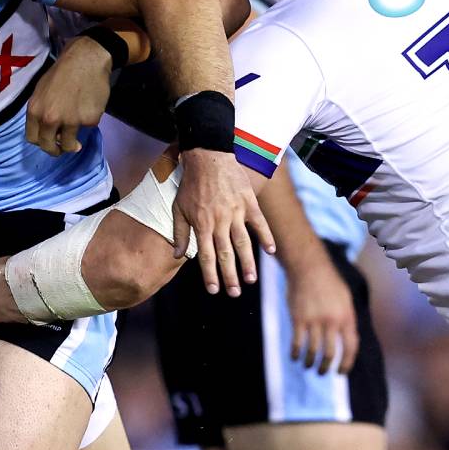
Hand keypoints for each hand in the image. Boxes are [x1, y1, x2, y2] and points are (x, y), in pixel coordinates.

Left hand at [26, 34, 112, 155]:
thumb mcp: (41, 91)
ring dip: (73, 145)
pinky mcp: (89, 120)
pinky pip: (87, 127)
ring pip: (69, 145)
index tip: (48, 142)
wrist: (86, 59)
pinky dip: (87, 121)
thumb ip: (41, 112)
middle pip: (48, 147)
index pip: (32, 139)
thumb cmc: (61, 72)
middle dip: (55, 151)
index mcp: (35, 111)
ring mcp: (70, 121)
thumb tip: (49, 130)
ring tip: (77, 141)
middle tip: (62, 148)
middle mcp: (50, 119)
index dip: (41, 143)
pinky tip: (88, 108)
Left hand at [173, 147, 274, 296]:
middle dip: (230, 276)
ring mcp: (236, 212)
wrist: (208, 156)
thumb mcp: (178, 208)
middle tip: (234, 293)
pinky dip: (266, 237)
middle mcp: (219, 221)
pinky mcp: (249, 202)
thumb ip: (179, 233)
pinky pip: (259, 223)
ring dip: (247, 263)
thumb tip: (177, 256)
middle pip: (225, 254)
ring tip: (250, 280)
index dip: (210, 274)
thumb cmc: (191, 184)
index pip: (206, 256)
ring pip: (243, 243)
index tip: (214, 290)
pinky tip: (271, 252)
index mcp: (202, 224)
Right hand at [285, 246, 357, 374]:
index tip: (341, 372)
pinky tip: (294, 357)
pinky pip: (297, 342)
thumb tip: (348, 342)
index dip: (347, 363)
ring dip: (310, 363)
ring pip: (312, 351)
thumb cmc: (328, 283)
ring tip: (307, 366)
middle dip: (326, 367)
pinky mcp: (298, 318)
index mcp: (346, 317)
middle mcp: (331, 320)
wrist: (308, 267)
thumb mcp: (345, 300)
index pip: (350, 347)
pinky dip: (295, 353)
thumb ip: (347, 320)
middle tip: (322, 373)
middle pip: (330, 353)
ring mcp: (314, 320)